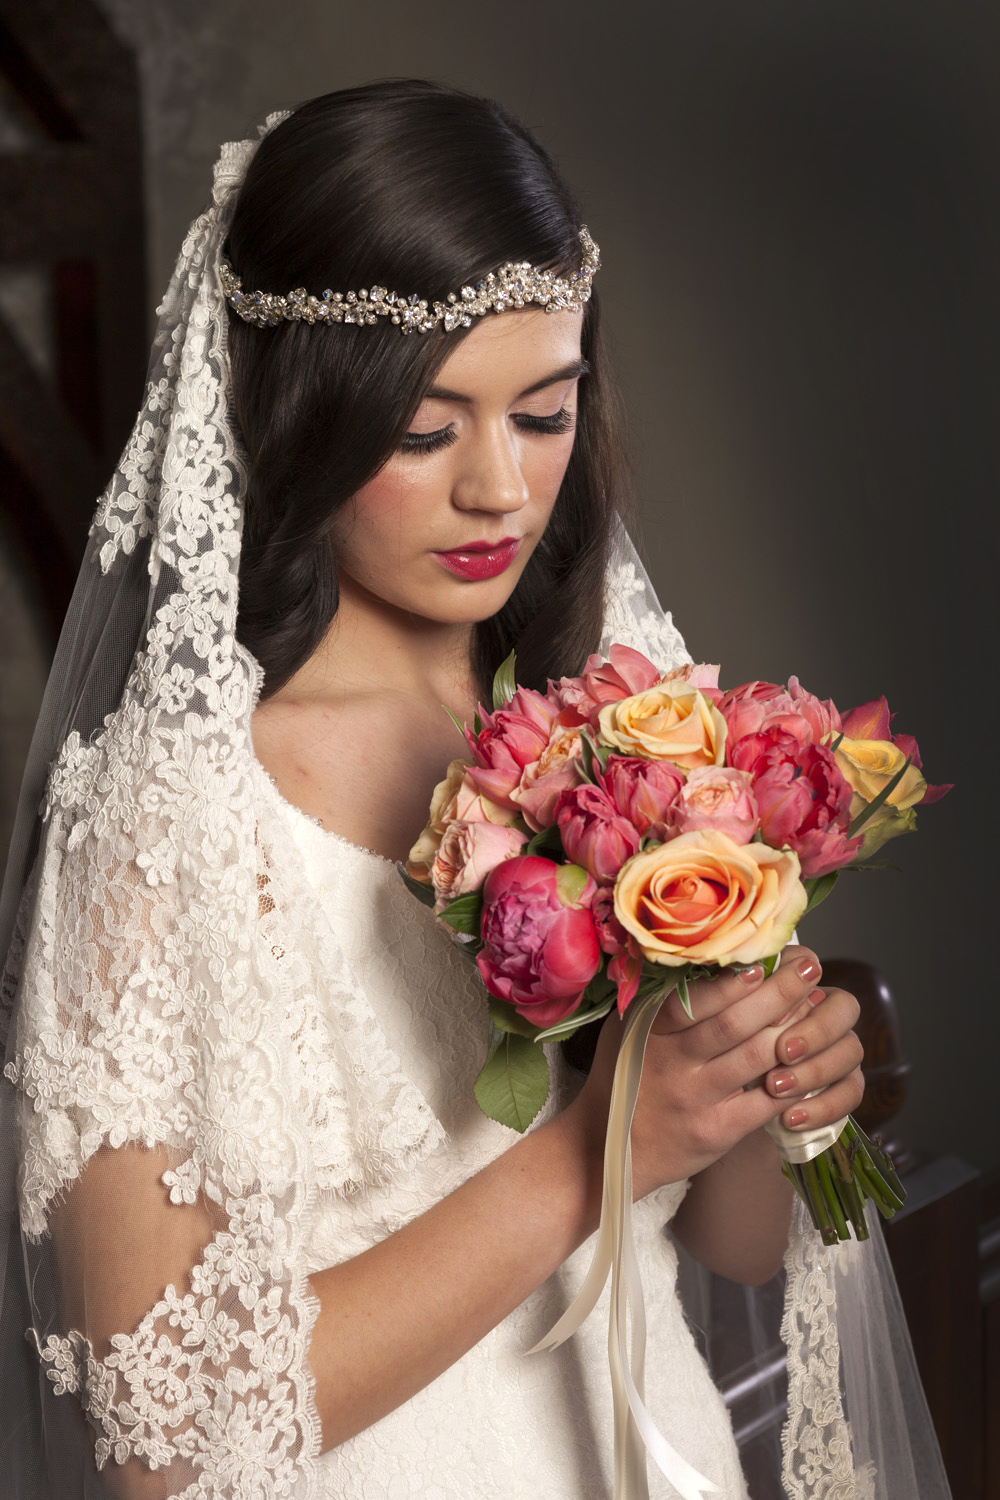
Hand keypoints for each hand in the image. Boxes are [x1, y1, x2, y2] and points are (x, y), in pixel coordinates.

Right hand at [574, 945, 863, 1199]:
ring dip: (792, 1031)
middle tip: (807, 970)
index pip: (693, 1001)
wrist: (607, 1147)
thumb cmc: (626, 1075)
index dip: (732, 982)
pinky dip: (791, 1079)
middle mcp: (670, 1064)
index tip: (763, 961)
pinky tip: (810, 1059)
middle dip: (777, 994)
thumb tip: (708, 954)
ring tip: (815, 1007)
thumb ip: (661, 998)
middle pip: (733, 1024)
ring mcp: (694, 1099)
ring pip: (754, 1059)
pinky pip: (763, 1102)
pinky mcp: (715, 1132)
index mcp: (648, 1032)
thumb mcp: (627, 1030)